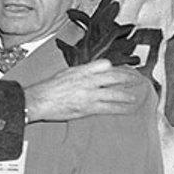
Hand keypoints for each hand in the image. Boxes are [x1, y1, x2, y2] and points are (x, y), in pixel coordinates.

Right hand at [24, 60, 151, 120]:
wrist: (38, 100)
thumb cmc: (48, 88)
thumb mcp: (65, 74)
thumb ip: (79, 73)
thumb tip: (87, 74)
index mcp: (81, 70)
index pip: (104, 64)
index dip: (114, 67)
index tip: (121, 69)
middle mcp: (88, 80)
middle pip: (113, 77)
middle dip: (126, 78)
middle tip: (135, 80)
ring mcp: (89, 94)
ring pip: (114, 93)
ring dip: (127, 95)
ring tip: (134, 97)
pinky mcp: (88, 107)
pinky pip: (109, 107)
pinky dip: (120, 108)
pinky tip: (126, 109)